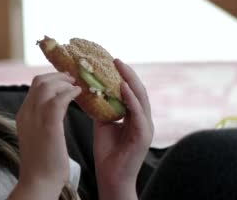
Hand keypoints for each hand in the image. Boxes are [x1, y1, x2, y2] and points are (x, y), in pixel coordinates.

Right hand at [13, 72, 80, 196]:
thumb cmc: (42, 163)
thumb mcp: (37, 136)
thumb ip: (41, 122)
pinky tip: (79, 93)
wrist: (38, 181)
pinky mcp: (48, 124)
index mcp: (23, 115)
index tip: (65, 82)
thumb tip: (52, 113)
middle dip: (58, 76)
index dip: (51, 80)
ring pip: (48, 85)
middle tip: (73, 79)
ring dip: (65, 82)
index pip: (34, 87)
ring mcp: (35, 117)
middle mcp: (26, 112)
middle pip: (39, 81)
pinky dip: (70, 92)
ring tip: (77, 85)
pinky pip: (59, 99)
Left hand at [93, 59, 153, 199]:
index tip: (111, 61)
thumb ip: (102, 108)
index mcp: (134, 115)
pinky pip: (138, 113)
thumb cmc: (107, 152)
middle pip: (138, 90)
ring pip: (141, 98)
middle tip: (115, 59)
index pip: (131, 90)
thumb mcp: (102, 124)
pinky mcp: (143, 136)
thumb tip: (91, 90)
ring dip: (130, 81)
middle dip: (127, 73)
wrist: (111, 177)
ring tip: (119, 67)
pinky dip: (131, 100)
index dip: (122, 75)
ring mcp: (145, 127)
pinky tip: (122, 88)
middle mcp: (143, 119)